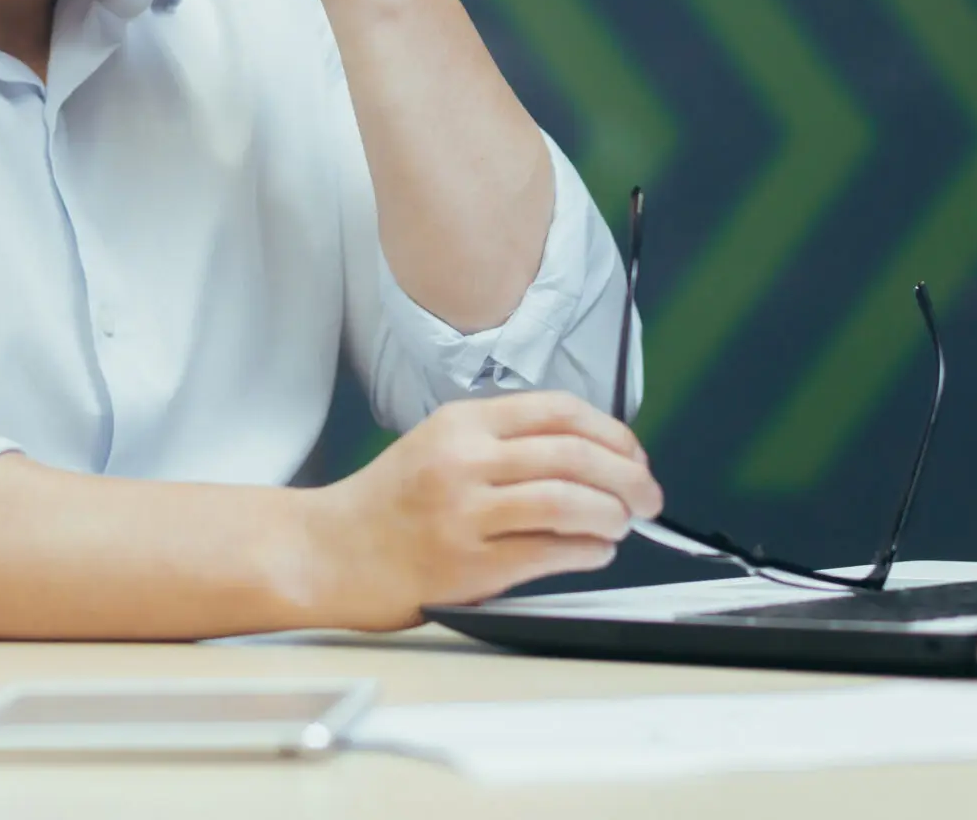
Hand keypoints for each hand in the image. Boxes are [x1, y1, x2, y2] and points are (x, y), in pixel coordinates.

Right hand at [300, 392, 662, 630]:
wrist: (329, 551)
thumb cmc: (389, 503)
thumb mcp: (440, 444)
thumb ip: (504, 442)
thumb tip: (592, 458)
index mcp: (462, 422)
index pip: (558, 410)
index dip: (611, 432)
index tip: (632, 454)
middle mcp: (464, 460)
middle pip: (574, 454)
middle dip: (628, 475)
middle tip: (647, 495)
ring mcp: (464, 513)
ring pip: (567, 501)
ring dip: (612, 514)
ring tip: (622, 524)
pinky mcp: (467, 565)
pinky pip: (548, 553)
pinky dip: (588, 551)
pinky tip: (596, 551)